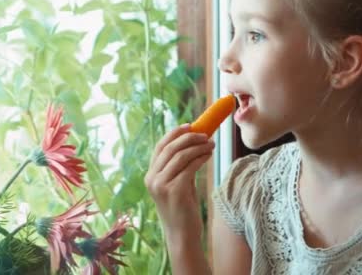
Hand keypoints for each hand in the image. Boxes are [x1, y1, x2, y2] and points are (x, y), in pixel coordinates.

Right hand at [145, 124, 214, 240]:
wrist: (182, 235)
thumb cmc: (182, 209)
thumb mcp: (178, 184)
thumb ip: (180, 167)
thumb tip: (193, 143)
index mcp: (150, 175)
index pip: (160, 147)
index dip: (174, 134)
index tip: (189, 126)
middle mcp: (152, 179)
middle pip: (170, 148)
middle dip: (189, 138)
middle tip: (205, 135)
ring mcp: (161, 185)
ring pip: (181, 156)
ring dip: (198, 147)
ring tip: (211, 145)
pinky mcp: (174, 191)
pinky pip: (189, 167)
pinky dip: (200, 158)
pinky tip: (208, 156)